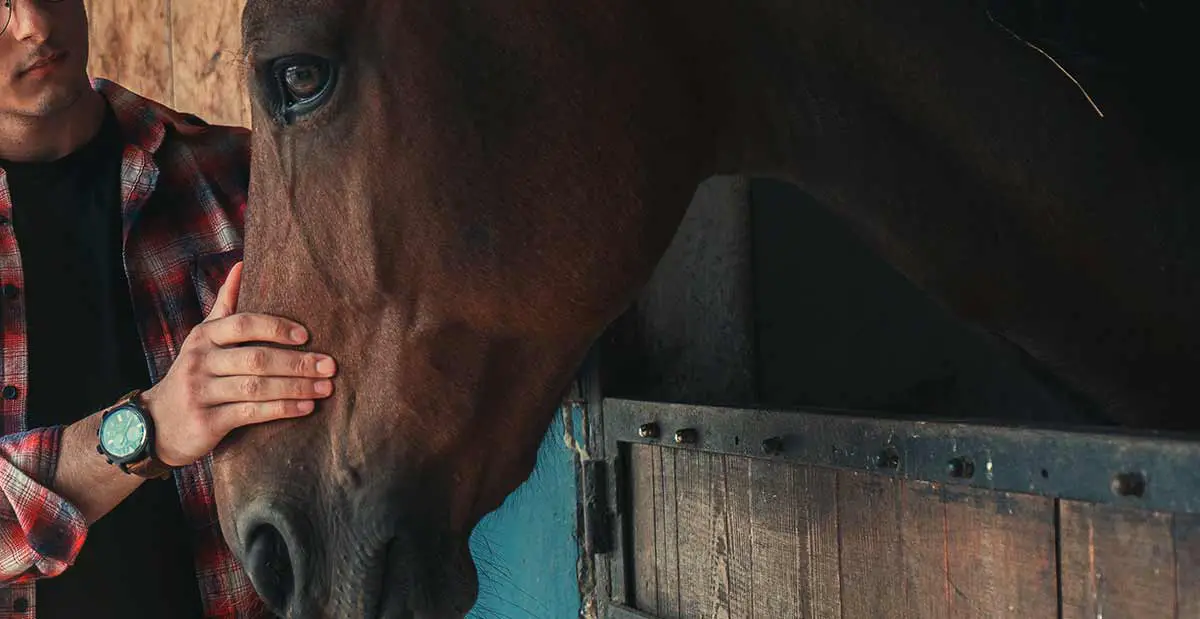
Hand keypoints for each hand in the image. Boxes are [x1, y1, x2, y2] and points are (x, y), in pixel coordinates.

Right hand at [140, 261, 335, 466]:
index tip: (307, 335)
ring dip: (296, 387)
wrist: (156, 424)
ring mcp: (201, 392)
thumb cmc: (194, 373)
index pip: (243, 324)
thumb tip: (242, 264)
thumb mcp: (204, 337)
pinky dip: (281, 410)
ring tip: (325, 388)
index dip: (276, 327)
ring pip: (256, 387)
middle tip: (330, 366)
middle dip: (297, 362)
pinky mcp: (206, 421)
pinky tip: (306, 408)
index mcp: (204, 336)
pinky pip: (250, 413)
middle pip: (256, 358)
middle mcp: (200, 361)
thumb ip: (226, 304)